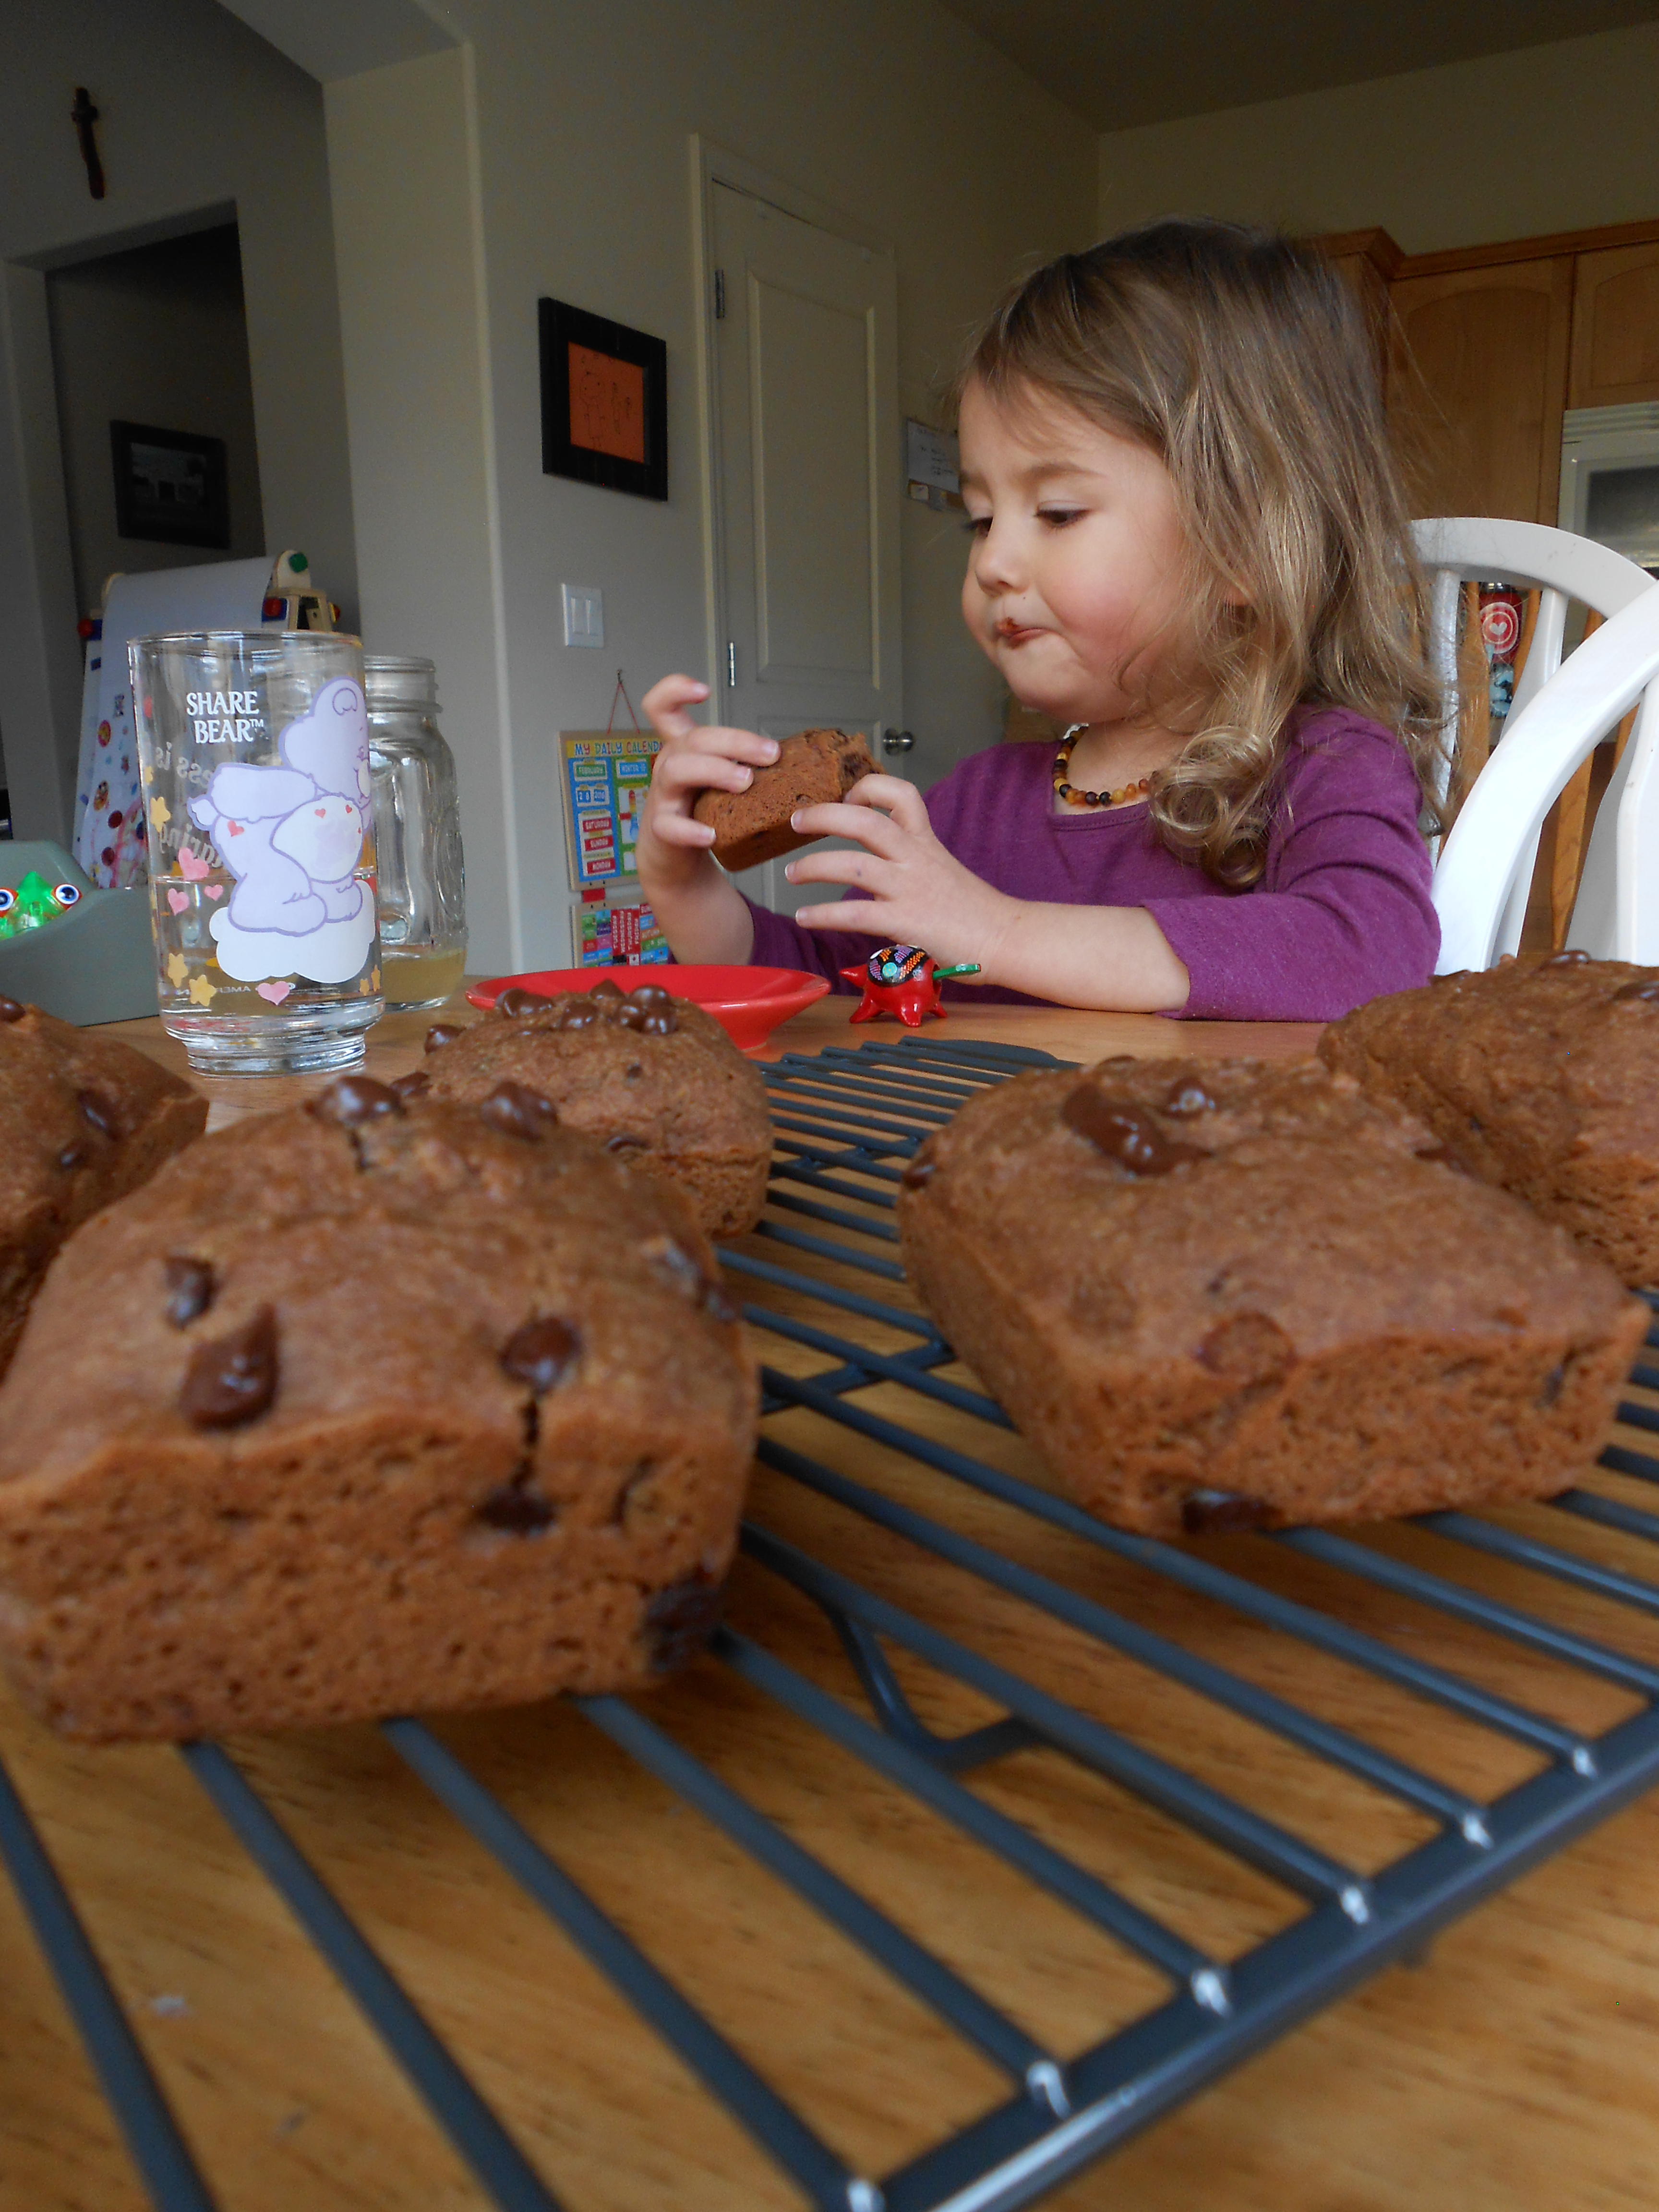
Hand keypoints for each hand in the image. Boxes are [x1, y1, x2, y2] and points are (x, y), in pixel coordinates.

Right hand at [635, 674, 778, 896]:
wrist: (678, 863)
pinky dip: (691, 829)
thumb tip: (807, 761)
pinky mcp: (661, 830)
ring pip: (676, 771)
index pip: (662, 708)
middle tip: (770, 755)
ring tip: (745, 782)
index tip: (703, 690)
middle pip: (691, 738)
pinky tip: (711, 835)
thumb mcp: (721, 782)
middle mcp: (669, 766)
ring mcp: (663, 797)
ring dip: (715, 770)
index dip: (675, 690)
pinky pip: (670, 825)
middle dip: (734, 741)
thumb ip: (750, 765)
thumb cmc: (705, 814)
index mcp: (684, 750)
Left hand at [784, 775, 1015, 971]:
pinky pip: (854, 914)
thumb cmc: (972, 909)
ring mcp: (910, 889)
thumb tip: (872, 864)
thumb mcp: (940, 869)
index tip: (846, 797)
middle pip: (865, 821)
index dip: (868, 787)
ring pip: (852, 865)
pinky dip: (823, 914)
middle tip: (796, 820)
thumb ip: (909, 860)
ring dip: (813, 866)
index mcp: (925, 841)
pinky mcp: (906, 922)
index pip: (900, 794)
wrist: (1004, 937)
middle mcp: (915, 858)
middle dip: (824, 815)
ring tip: (790, 873)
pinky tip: (804, 917)